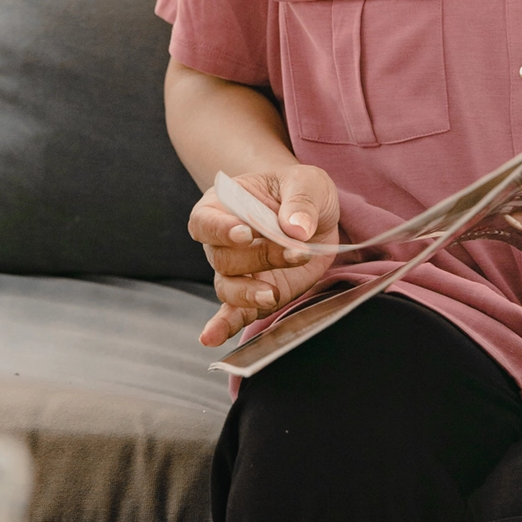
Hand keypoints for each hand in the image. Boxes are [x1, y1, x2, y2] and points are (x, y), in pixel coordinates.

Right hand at [189, 165, 340, 348]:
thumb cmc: (302, 192)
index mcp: (223, 206)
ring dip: (249, 292)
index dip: (220, 229)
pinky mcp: (254, 294)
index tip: (244, 234)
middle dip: (260, 257)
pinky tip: (213, 339)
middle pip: (223, 257)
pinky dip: (224, 326)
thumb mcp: (308, 183)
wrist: (316, 215)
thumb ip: (301, 201)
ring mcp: (237, 271)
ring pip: (227, 287)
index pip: (205, 220)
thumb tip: (296, 229)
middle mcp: (221, 242)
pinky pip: (233, 313)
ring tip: (272, 294)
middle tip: (297, 251)